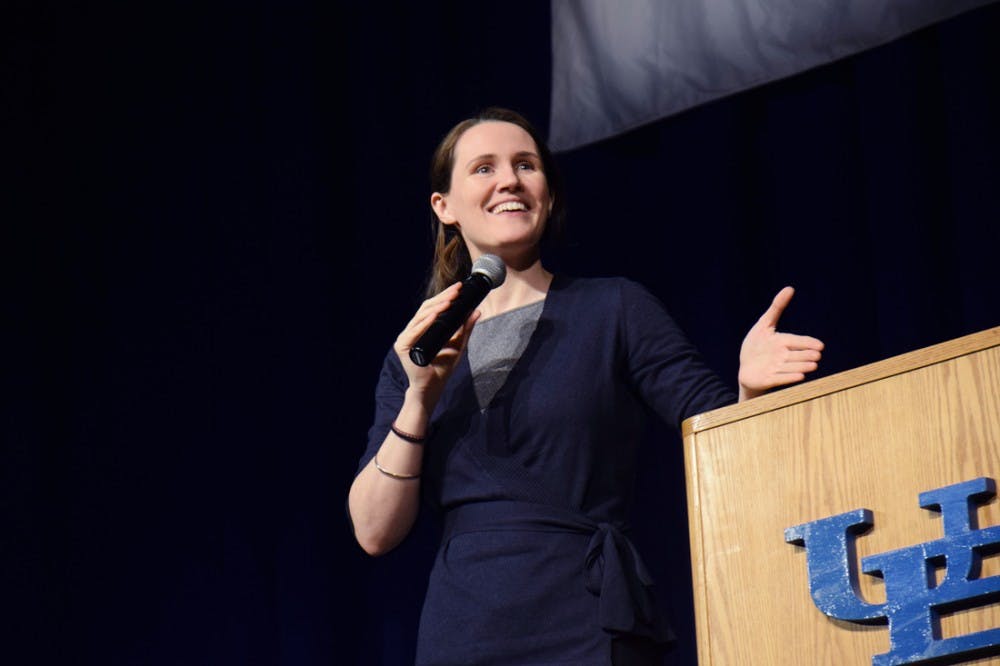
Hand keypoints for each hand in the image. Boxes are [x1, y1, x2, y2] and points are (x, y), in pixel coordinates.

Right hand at [394, 282, 479, 404]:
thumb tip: (476, 311)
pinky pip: (415, 331)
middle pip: (426, 309)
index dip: (445, 297)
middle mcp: (412, 331)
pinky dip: (426, 322)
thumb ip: (465, 329)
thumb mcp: (458, 344)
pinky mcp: (403, 346)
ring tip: (450, 300)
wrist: (433, 388)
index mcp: (422, 329)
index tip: (459, 288)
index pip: (433, 308)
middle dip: (442, 298)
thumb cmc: (442, 368)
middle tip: (457, 290)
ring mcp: (406, 338)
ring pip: (421, 316)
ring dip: (436, 307)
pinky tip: (436, 314)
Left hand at [738, 286, 823, 400]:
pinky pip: (779, 378)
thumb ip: (777, 307)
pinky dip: (788, 377)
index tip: (821, 346)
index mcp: (782, 343)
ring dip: (801, 366)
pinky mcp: (768, 379)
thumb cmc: (757, 346)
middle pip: (796, 356)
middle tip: (817, 356)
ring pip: (791, 367)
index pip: (797, 341)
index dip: (808, 343)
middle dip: (806, 356)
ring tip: (813, 366)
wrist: (746, 368)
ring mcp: (776, 369)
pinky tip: (800, 376)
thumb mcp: (764, 324)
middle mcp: (782, 357)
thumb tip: (790, 288)